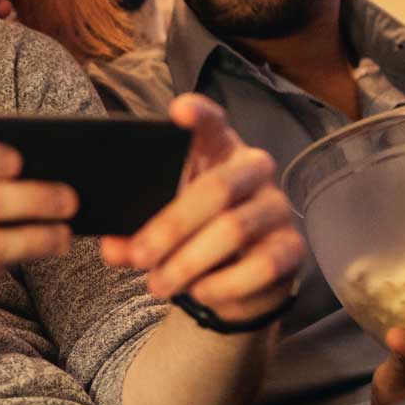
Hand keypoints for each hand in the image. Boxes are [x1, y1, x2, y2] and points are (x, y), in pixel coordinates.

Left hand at [99, 93, 303, 327]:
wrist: (231, 283)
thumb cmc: (189, 238)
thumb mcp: (157, 228)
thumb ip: (134, 232)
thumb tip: (112, 245)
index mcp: (216, 151)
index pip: (211, 123)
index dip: (198, 115)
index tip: (177, 112)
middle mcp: (253, 170)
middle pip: (216, 188)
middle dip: (171, 226)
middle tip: (140, 255)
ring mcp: (276, 207)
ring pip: (233, 229)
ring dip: (188, 262)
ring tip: (158, 284)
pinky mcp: (292, 247)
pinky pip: (260, 266)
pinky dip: (222, 284)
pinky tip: (199, 292)